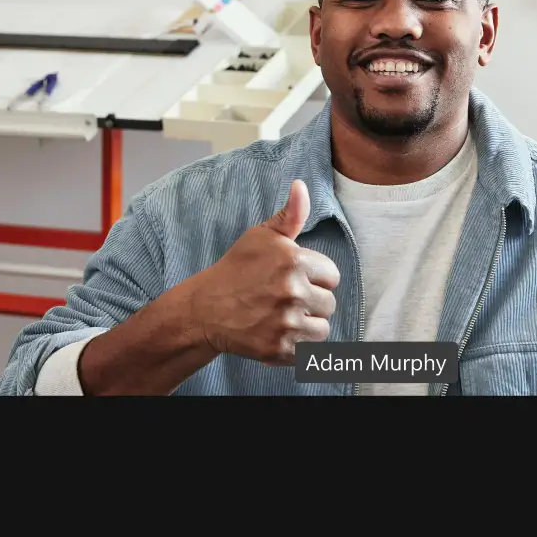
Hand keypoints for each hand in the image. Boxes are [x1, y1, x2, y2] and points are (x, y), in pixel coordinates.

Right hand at [189, 180, 339, 364]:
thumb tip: (301, 186)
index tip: (293, 278)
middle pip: (329, 303)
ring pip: (323, 328)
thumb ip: (290, 215)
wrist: (204, 310)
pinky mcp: (280, 348)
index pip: (332, 275)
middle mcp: (293, 291)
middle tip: (283, 299)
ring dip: (307, 324)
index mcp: (293, 261)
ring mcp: (286, 322)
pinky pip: (309, 350)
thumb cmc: (236, 270)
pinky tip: (278, 332)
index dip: (315, 277)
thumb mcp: (260, 237)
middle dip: (311, 301)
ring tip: (282, 316)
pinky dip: (297, 345)